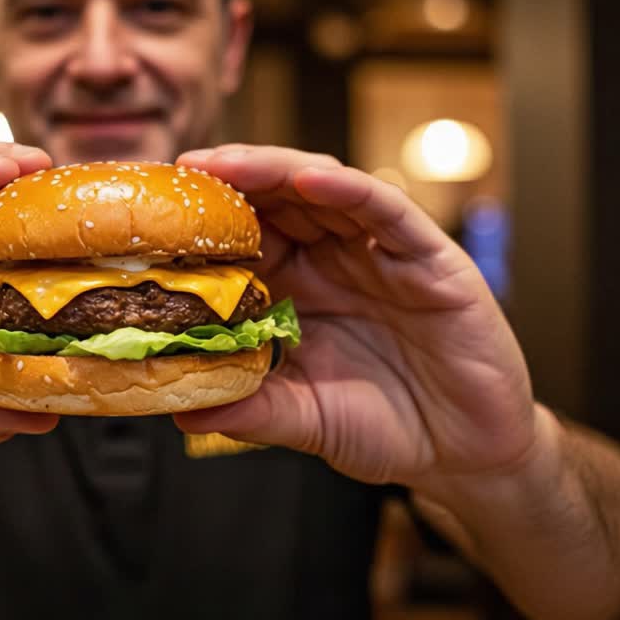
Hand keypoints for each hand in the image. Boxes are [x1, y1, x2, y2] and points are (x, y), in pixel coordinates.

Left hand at [173, 144, 539, 487]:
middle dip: (229, 180)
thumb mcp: (306, 420)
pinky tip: (309, 182)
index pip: (247, 236)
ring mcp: (382, 254)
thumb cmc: (387, 427)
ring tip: (225, 164)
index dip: (204, 221)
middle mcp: (337, 260)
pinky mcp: (430, 259)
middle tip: (180, 174)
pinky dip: (348, 191)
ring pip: (325, 190)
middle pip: (278, 199)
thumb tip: (181, 415)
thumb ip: (252, 412)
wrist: (465, 455)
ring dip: (274, 171)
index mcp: (301, 289)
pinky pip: (386, 211)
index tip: (154, 214)